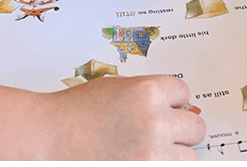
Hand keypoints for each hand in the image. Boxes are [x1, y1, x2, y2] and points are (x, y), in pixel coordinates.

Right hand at [41, 75, 204, 159]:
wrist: (50, 137)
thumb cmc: (76, 111)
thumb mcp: (116, 87)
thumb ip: (147, 94)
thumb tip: (174, 105)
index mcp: (148, 92)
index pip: (184, 93)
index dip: (174, 101)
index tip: (168, 107)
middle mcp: (155, 123)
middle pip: (196, 128)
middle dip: (180, 129)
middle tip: (163, 131)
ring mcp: (152, 155)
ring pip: (191, 157)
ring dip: (176, 154)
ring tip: (151, 149)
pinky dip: (162, 165)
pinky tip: (143, 158)